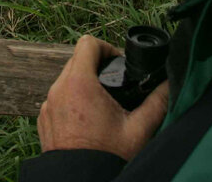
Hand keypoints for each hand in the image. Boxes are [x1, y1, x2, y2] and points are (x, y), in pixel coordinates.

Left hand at [37, 36, 168, 160]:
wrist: (81, 181)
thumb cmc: (106, 156)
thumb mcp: (139, 129)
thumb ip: (157, 102)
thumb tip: (168, 84)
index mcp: (80, 84)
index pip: (88, 43)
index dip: (106, 48)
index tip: (117, 63)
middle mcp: (59, 89)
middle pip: (77, 60)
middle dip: (97, 67)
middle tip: (114, 85)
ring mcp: (48, 105)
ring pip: (66, 79)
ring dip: (83, 84)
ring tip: (103, 104)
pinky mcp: (44, 119)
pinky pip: (57, 98)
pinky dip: (71, 101)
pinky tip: (88, 119)